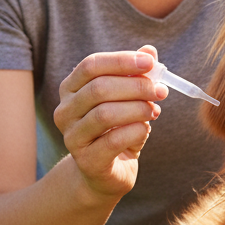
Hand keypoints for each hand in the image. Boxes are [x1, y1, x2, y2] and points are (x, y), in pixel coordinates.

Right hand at [54, 45, 166, 202]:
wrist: (105, 173)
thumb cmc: (116, 129)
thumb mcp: (126, 99)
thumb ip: (135, 73)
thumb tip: (149, 50)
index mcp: (70, 89)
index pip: (91, 65)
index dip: (121, 61)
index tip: (150, 63)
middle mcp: (65, 111)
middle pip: (98, 88)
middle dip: (135, 86)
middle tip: (160, 90)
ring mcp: (72, 137)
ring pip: (105, 114)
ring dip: (137, 109)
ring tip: (155, 110)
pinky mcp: (86, 161)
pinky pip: (113, 140)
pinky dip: (136, 130)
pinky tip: (146, 128)